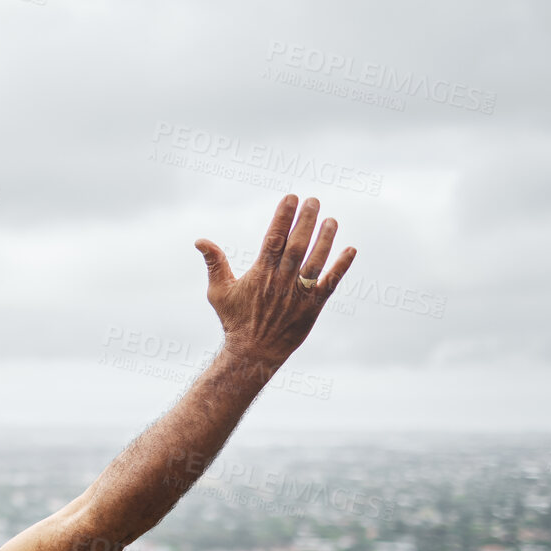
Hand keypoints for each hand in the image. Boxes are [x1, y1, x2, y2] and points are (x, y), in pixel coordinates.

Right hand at [195, 194, 355, 367]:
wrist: (253, 353)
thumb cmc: (235, 320)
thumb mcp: (219, 291)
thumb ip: (214, 263)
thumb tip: (200, 240)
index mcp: (260, 274)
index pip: (274, 239)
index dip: (283, 217)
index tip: (291, 198)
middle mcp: (281, 281)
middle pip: (297, 245)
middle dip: (306, 221)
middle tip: (314, 200)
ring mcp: (298, 293)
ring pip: (316, 261)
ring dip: (325, 240)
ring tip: (332, 220)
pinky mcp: (313, 306)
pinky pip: (330, 283)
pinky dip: (341, 267)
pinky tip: (350, 250)